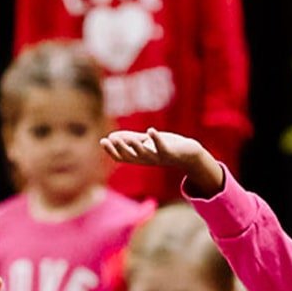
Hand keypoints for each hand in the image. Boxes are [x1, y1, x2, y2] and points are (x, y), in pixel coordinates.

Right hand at [100, 128, 223, 196]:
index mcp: (139, 157)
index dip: (111, 151)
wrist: (189, 154)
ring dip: (136, 147)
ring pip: (145, 154)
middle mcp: (147, 160)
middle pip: (131, 157)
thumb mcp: (145, 143)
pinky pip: (162, 148)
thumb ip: (130, 139)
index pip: (122, 157)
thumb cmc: (166, 147)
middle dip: (120, 149)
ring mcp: (159, 158)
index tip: (102, 141)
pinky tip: (150, 130)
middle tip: (110, 140)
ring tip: (128, 139)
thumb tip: (111, 136)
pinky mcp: (170, 154)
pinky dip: (156, 139)